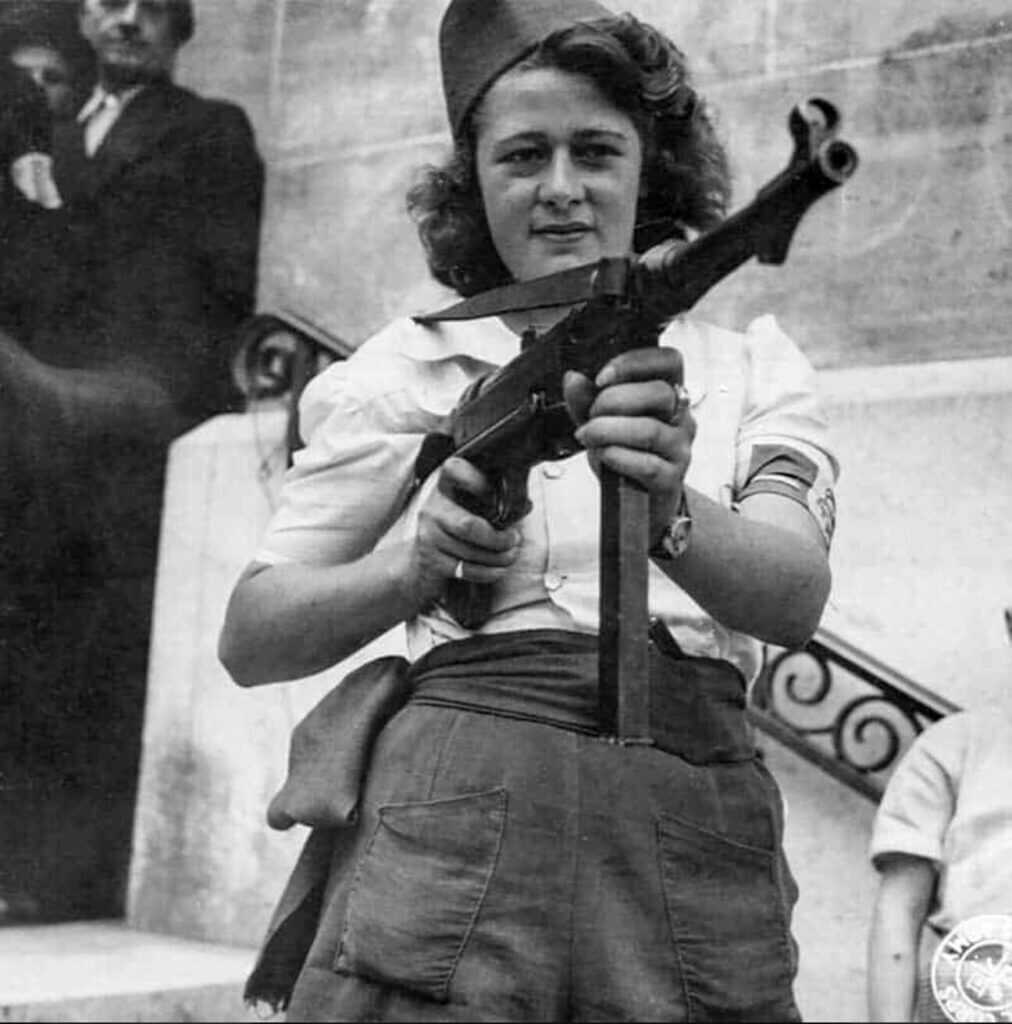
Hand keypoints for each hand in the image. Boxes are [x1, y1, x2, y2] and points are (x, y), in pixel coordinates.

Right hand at [411, 456, 521, 601]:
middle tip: (515, 540)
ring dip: (499, 557)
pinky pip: (466, 569)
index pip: (455, 469)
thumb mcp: (473, 505)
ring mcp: (428, 535)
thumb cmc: (461, 525)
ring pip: (470, 551)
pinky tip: (499, 569)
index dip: (478, 480)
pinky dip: (489, 572)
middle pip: (469, 525)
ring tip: (511, 555)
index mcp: (445, 485)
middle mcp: (432, 507)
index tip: (497, 496)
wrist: (426, 560)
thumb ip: (495, 500)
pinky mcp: (430, 560)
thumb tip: (525, 506)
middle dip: (499, 538)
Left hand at [563, 346, 694, 541]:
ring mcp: (680, 448)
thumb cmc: (625, 455)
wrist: (638, 503)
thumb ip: (586, 400)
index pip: (669, 360)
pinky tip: (603, 455)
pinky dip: (617, 457)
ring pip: (650, 430)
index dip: (634, 362)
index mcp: (668, 393)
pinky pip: (647, 464)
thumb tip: (573, 378)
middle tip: (591, 416)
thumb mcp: (602, 422)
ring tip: (589, 436)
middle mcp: (681, 417)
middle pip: (659, 393)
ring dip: (609, 430)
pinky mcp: (672, 477)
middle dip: (613, 401)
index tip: (601, 378)